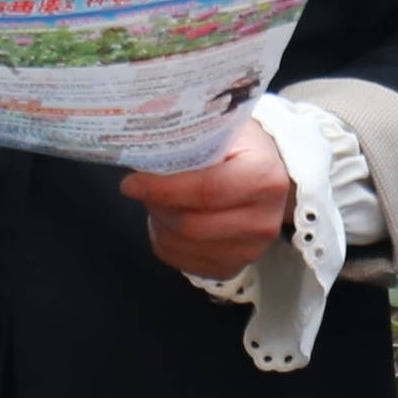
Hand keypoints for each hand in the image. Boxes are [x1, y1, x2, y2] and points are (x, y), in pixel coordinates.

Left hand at [122, 121, 294, 279]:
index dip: (164, 188)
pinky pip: (180, 260)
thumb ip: (190, 141)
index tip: (132, 182)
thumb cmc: (240, 148)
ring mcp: (250, 250)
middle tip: (140, 187)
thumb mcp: (223, 129)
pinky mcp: (231, 268)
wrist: (265, 174)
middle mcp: (263, 221)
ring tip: (158, 199)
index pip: (207, 190)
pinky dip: (164, 239)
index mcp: (265, 178)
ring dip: (159, 221)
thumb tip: (143, 150)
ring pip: (180, 245)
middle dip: (156, 205)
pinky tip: (169, 218)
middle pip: (191, 225)